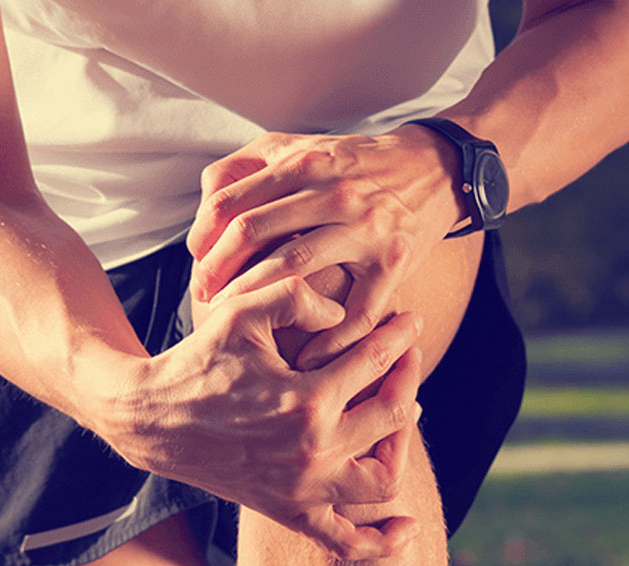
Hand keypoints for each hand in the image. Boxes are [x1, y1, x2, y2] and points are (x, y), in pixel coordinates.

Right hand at [100, 277, 423, 559]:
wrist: (151, 419)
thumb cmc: (198, 361)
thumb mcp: (240, 313)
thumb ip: (295, 297)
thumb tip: (345, 314)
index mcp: (304, 400)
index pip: (376, 362)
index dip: (400, 336)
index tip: (410, 320)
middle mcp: (311, 452)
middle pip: (392, 417)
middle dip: (408, 377)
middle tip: (407, 355)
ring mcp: (301, 489)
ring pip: (383, 480)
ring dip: (403, 445)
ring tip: (402, 414)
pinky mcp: (289, 512)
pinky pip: (346, 541)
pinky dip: (381, 541)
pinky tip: (407, 526)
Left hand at [186, 127, 461, 368]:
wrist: (433, 169)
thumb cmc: (356, 164)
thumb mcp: (304, 146)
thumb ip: (252, 165)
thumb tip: (208, 203)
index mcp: (304, 162)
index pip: (231, 200)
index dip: (202, 234)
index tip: (196, 259)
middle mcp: (333, 191)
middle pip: (252, 231)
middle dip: (217, 270)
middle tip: (203, 296)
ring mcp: (365, 228)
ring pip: (293, 266)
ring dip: (257, 300)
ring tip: (239, 320)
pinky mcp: (393, 262)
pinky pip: (355, 310)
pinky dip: (328, 339)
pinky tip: (306, 356)